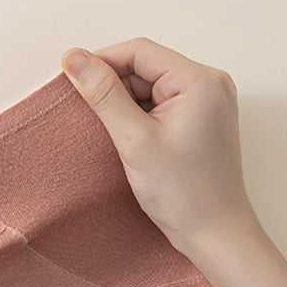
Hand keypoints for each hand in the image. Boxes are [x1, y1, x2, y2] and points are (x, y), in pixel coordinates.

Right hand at [60, 36, 258, 260]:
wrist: (215, 234)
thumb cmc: (183, 193)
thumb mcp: (134, 139)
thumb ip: (103, 94)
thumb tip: (74, 58)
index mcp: (200, 80)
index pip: (139, 51)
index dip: (101, 62)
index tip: (70, 82)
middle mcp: (209, 83)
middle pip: (145, 67)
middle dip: (113, 87)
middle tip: (91, 119)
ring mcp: (207, 102)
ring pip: (149, 86)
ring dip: (124, 104)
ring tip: (114, 137)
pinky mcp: (200, 119)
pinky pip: (160, 103)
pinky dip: (138, 116)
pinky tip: (128, 140)